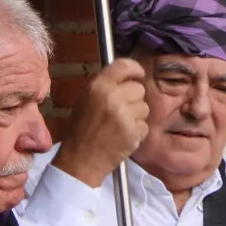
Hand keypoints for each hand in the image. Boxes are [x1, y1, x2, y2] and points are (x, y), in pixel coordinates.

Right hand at [52, 57, 148, 187]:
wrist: (80, 160)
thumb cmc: (81, 129)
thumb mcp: (86, 99)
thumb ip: (105, 86)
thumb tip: (127, 77)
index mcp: (98, 86)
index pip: (124, 66)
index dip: (135, 69)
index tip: (139, 74)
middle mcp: (112, 97)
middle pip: (139, 89)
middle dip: (134, 99)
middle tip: (123, 110)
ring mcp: (124, 115)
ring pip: (145, 107)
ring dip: (137, 116)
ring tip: (121, 125)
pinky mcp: (133, 132)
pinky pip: (145, 125)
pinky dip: (137, 132)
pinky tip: (124, 136)